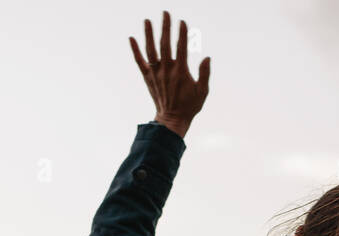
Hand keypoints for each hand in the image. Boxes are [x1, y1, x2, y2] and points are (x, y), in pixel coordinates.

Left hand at [129, 11, 210, 138]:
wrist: (172, 120)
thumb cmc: (189, 106)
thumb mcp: (202, 92)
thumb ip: (204, 74)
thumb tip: (207, 57)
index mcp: (180, 72)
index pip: (181, 48)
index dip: (181, 34)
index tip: (182, 22)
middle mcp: (166, 70)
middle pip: (164, 44)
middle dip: (165, 28)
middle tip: (165, 13)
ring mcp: (155, 73)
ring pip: (150, 50)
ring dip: (148, 34)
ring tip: (147, 20)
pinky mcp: (147, 77)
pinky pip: (139, 61)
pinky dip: (135, 50)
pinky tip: (131, 38)